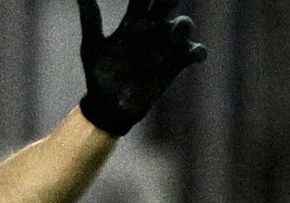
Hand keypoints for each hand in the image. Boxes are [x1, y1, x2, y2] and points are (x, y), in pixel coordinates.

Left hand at [77, 0, 206, 136]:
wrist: (110, 105)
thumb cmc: (101, 72)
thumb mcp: (93, 46)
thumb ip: (91, 20)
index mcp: (134, 20)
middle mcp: (155, 27)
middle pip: (167, 6)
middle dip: (169, 0)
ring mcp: (169, 43)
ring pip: (184, 25)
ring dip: (183, 25)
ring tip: (178, 28)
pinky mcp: (179, 60)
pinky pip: (195, 51)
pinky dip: (198, 51)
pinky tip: (195, 54)